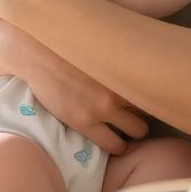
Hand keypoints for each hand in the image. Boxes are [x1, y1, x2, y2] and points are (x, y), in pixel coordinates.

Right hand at [3, 29, 147, 155]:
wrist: (35, 53)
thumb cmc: (65, 45)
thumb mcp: (98, 47)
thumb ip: (118, 58)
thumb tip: (135, 50)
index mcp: (125, 66)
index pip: (155, 85)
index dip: (152, 93)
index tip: (147, 97)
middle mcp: (120, 86)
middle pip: (152, 108)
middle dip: (147, 112)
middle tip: (137, 114)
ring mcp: (103, 106)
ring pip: (139, 130)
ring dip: (134, 131)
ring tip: (125, 130)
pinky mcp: (86, 122)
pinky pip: (114, 145)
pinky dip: (117, 146)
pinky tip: (114, 142)